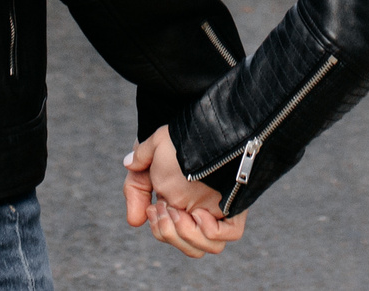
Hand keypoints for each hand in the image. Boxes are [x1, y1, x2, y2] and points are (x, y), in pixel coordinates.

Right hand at [123, 128, 244, 257]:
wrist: (207, 122)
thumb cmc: (180, 135)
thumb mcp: (150, 155)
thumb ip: (136, 184)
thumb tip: (134, 220)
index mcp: (181, 203)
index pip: (171, 234)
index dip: (159, 229)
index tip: (153, 208)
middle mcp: (199, 210)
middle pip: (186, 245)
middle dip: (168, 234)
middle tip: (164, 209)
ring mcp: (218, 210)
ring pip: (207, 248)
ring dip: (186, 236)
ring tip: (180, 213)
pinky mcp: (234, 207)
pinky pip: (228, 236)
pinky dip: (210, 232)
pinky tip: (200, 214)